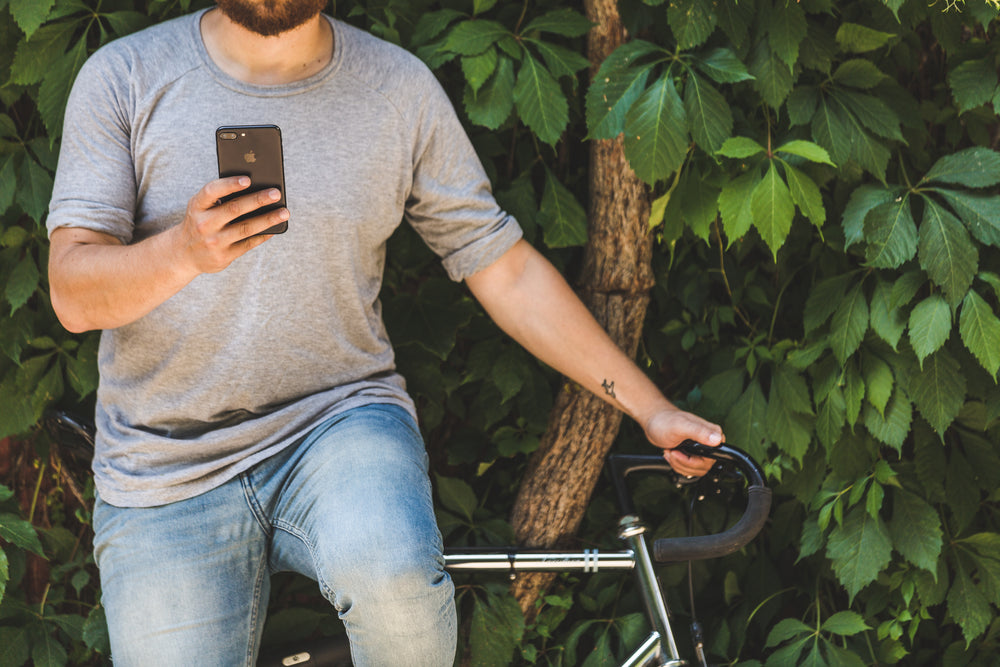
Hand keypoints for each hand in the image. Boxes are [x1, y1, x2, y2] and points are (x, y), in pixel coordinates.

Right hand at [174, 176, 288, 274]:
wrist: (183, 254)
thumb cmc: (200, 222)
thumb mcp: (200, 208)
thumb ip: (219, 199)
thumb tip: (255, 189)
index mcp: (196, 206)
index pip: (212, 191)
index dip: (230, 185)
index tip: (248, 179)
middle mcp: (204, 224)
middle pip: (234, 209)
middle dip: (258, 200)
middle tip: (276, 193)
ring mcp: (214, 242)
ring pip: (245, 228)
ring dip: (268, 219)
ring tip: (284, 212)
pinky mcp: (224, 256)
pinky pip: (248, 244)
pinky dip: (263, 235)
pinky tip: (275, 228)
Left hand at [643, 407, 723, 476]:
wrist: (654, 422)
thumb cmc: (666, 421)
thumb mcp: (681, 426)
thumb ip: (699, 431)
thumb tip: (717, 440)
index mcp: (712, 433)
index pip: (714, 457)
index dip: (695, 460)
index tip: (680, 452)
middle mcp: (710, 442)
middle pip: (704, 466)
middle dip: (684, 462)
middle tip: (672, 452)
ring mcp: (702, 449)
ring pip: (696, 470)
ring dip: (679, 464)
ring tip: (671, 451)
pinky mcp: (694, 455)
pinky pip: (690, 469)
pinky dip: (678, 465)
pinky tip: (672, 454)